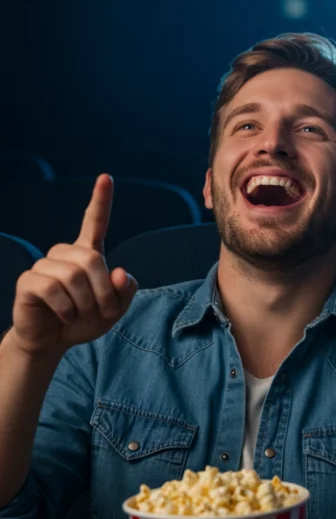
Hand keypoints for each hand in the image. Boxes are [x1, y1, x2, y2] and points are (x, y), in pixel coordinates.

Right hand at [5, 175, 137, 361]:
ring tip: (82, 314)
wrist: (54, 341)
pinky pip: (52, 289)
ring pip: (73, 275)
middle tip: (104, 311)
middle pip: (92, 259)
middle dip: (104, 290)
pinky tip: (66, 317)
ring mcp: (44, 266)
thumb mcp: (115, 308)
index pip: (95, 222)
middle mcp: (65, 254)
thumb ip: (124, 290)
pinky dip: (66, 308)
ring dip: (86, 302)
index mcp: (87, 254)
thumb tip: (119, 271)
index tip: (106, 177)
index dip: (101, 201)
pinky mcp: (28, 281)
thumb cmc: (85, 320)